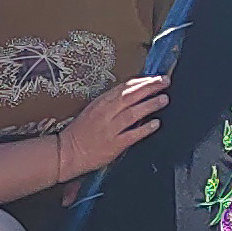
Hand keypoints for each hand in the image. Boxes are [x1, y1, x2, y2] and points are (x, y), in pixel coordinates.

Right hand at [55, 75, 170, 181]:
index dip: (142, 81)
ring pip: (133, 113)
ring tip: (164, 99)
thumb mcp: (93, 111)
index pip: (125, 87)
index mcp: (100, 103)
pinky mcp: (113, 145)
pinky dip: (145, 129)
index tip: (155, 77)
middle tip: (164, 82)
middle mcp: (105, 113)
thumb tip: (134, 94)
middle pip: (131, 96)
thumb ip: (112, 103)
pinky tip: (156, 124)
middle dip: (150, 87)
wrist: (66, 153)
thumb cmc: (80, 132)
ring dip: (150, 105)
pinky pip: (132, 135)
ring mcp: (109, 129)